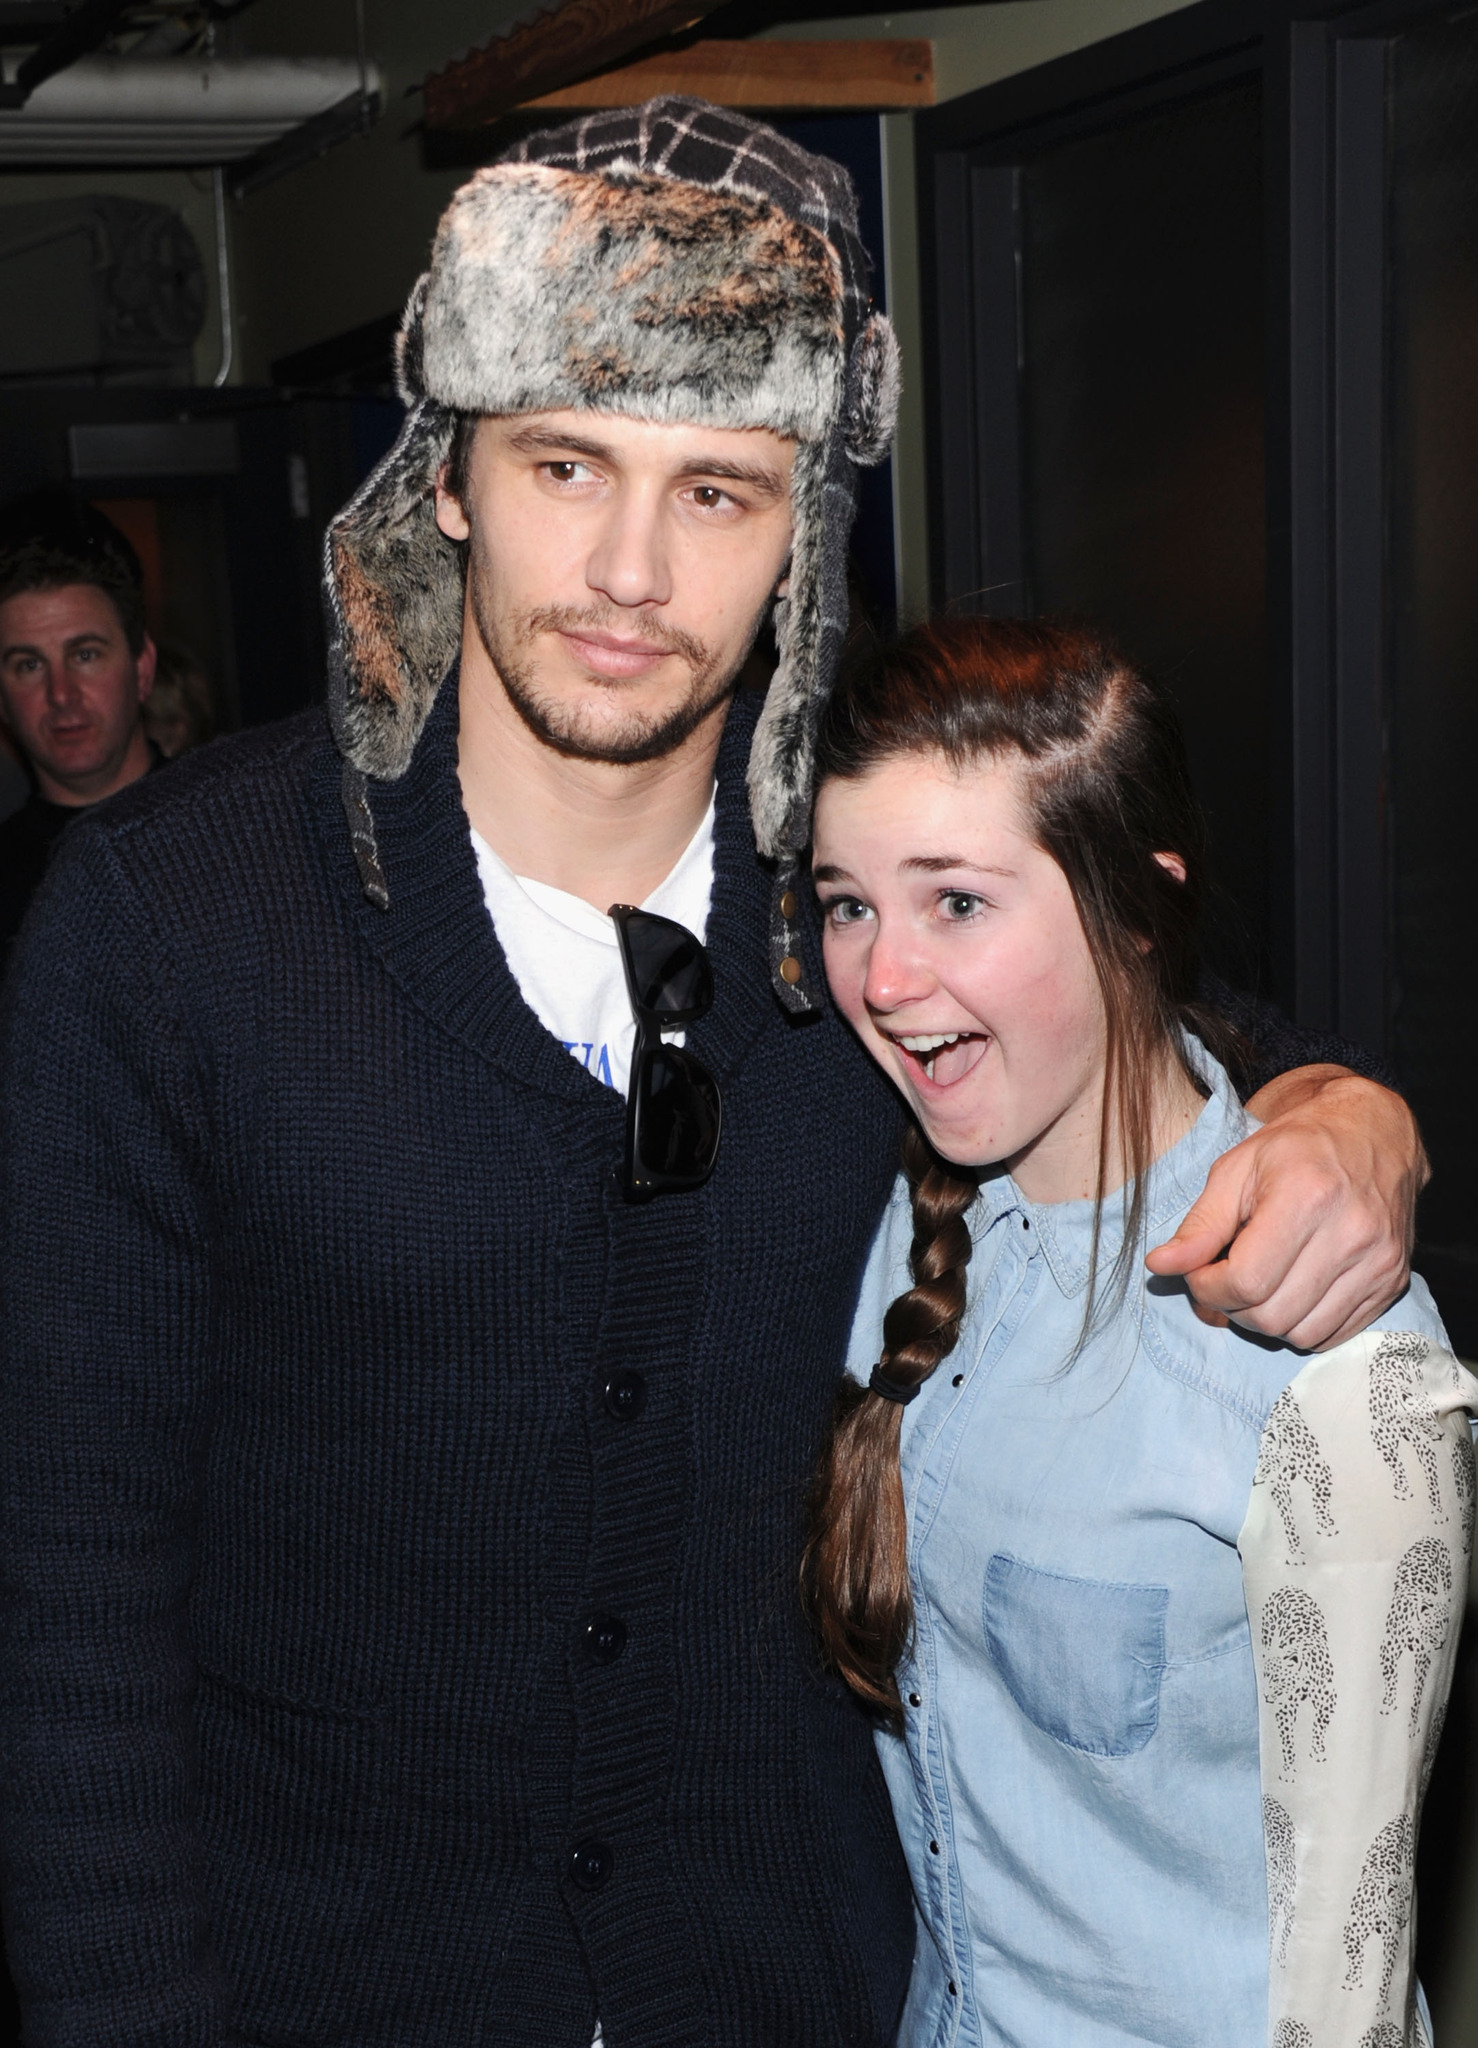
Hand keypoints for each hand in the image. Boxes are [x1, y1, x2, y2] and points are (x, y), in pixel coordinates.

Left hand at [1145, 1067, 1427, 1349]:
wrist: (1373, 1132)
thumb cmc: (1297, 1146)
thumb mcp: (1236, 1169)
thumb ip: (1200, 1223)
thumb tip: (1160, 1265)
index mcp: (1307, 1197)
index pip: (1246, 1280)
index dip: (1208, 1287)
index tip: (1198, 1271)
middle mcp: (1351, 1234)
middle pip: (1272, 1315)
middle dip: (1232, 1307)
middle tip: (1223, 1279)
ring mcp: (1379, 1262)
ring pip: (1302, 1334)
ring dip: (1265, 1320)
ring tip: (1257, 1284)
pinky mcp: (1393, 1282)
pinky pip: (1334, 1335)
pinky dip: (1301, 1325)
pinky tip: (1290, 1291)